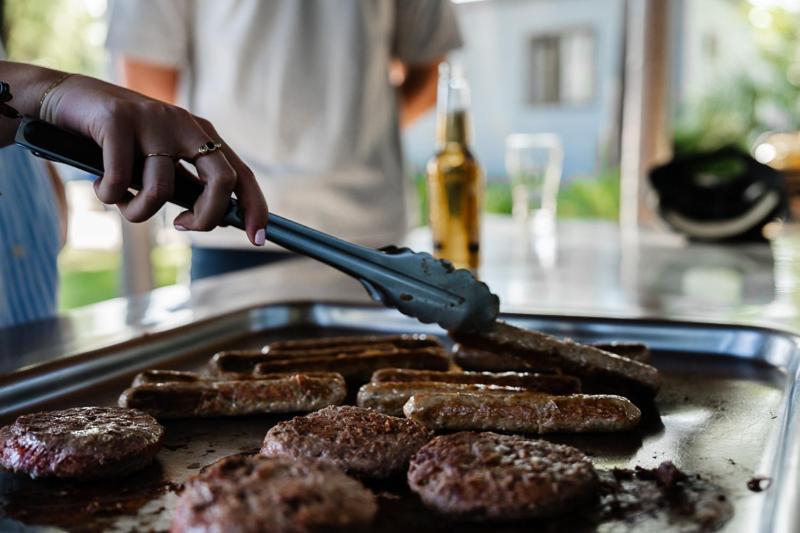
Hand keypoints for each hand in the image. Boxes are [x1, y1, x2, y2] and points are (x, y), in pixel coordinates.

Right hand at [39, 74, 266, 245]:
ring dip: (137, 211)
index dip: (254, 208)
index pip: (241, 174)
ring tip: (120, 201)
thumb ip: (187, 183)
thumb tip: (216, 219)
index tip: (258, 239)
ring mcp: (153, 119)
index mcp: (200, 134)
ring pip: (161, 191)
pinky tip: (100, 186)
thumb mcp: (161, 160)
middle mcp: (184, 124)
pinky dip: (109, 196)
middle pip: (220, 180)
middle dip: (206, 217)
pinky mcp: (118, 120)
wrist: (66, 99)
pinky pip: (120, 182)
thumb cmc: (118, 141)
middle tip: (181, 225)